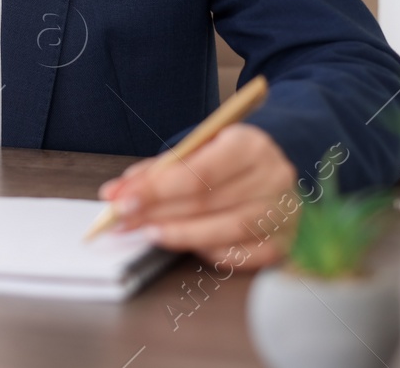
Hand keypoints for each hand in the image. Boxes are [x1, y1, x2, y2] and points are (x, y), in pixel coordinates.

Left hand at [98, 124, 297, 269]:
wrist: (273, 171)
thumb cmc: (229, 159)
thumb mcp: (199, 148)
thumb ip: (160, 169)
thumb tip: (117, 193)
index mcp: (250, 145)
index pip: (198, 173)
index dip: (157, 190)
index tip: (123, 200)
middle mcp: (272, 178)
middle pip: (207, 203)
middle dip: (158, 213)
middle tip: (124, 220)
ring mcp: (282, 214)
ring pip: (225, 231)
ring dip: (179, 234)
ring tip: (149, 232)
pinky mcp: (283, 243)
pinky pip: (240, 255)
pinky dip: (208, 251)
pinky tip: (185, 243)